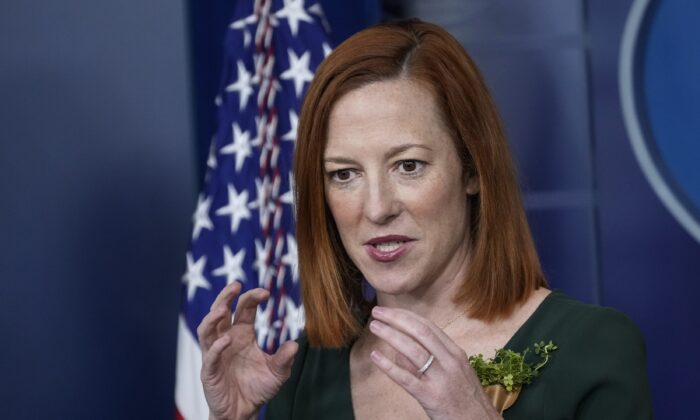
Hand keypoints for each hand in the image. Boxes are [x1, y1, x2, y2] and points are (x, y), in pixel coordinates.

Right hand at [197, 282, 297, 419]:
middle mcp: (227, 339)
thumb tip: (294, 345)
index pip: (243, 309)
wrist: (243, 412)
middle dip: (225, 297)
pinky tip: (227, 340)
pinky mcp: (210, 371)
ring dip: (213, 318)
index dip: (251, 298)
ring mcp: (215, 354)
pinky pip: (209, 356)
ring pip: (207, 330)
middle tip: (235, 284)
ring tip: (223, 309)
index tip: (265, 292)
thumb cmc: (257, 388)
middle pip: (220, 312)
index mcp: (242, 334)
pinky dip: (216, 347)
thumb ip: (284, 359)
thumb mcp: (278, 373)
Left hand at [368, 306, 500, 419]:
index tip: (390, 311)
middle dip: (396, 319)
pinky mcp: (430, 396)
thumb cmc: (465, 396)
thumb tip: (402, 349)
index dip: (406, 316)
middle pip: (419, 332)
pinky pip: (406, 378)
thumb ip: (433, 357)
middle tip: (377, 312)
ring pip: (412, 350)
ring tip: (374, 327)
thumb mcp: (456, 371)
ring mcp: (440, 378)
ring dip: (390, 335)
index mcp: (455, 352)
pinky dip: (388, 366)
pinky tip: (375, 356)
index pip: (428, 326)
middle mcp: (449, 361)